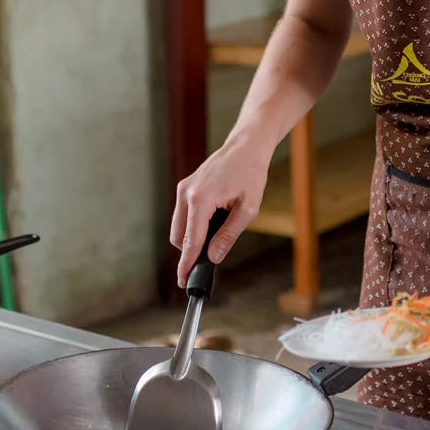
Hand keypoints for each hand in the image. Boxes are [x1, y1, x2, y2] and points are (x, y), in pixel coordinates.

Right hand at [169, 136, 270, 287]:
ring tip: (215, 238)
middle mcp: (186, 193)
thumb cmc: (251, 174)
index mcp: (201, 199)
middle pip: (178, 237)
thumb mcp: (247, 209)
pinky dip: (192, 226)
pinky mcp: (185, 187)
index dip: (187, 264)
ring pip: (178, 227)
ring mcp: (183, 189)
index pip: (191, 241)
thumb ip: (228, 235)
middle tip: (208, 262)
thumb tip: (214, 257)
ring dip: (191, 239)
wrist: (246, 147)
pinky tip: (210, 225)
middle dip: (190, 252)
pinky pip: (182, 215)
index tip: (183, 281)